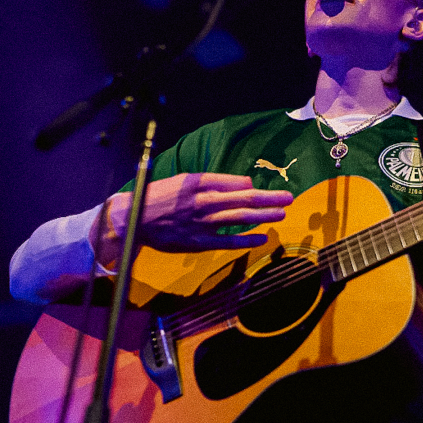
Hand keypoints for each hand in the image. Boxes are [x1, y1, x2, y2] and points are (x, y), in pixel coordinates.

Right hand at [94, 173, 292, 262]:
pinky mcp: (198, 242)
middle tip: (289, 198)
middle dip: (269, 198)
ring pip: (240, 219)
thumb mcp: (185, 180)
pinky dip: (247, 240)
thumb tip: (246, 183)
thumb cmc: (161, 196)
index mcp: (199, 183)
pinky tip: (263, 237)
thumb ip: (215, 181)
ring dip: (264, 216)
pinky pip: (228, 242)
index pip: (235, 183)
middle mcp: (203, 202)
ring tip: (282, 213)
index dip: (255, 187)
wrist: (133, 219)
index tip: (270, 190)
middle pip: (243, 199)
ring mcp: (202, 223)